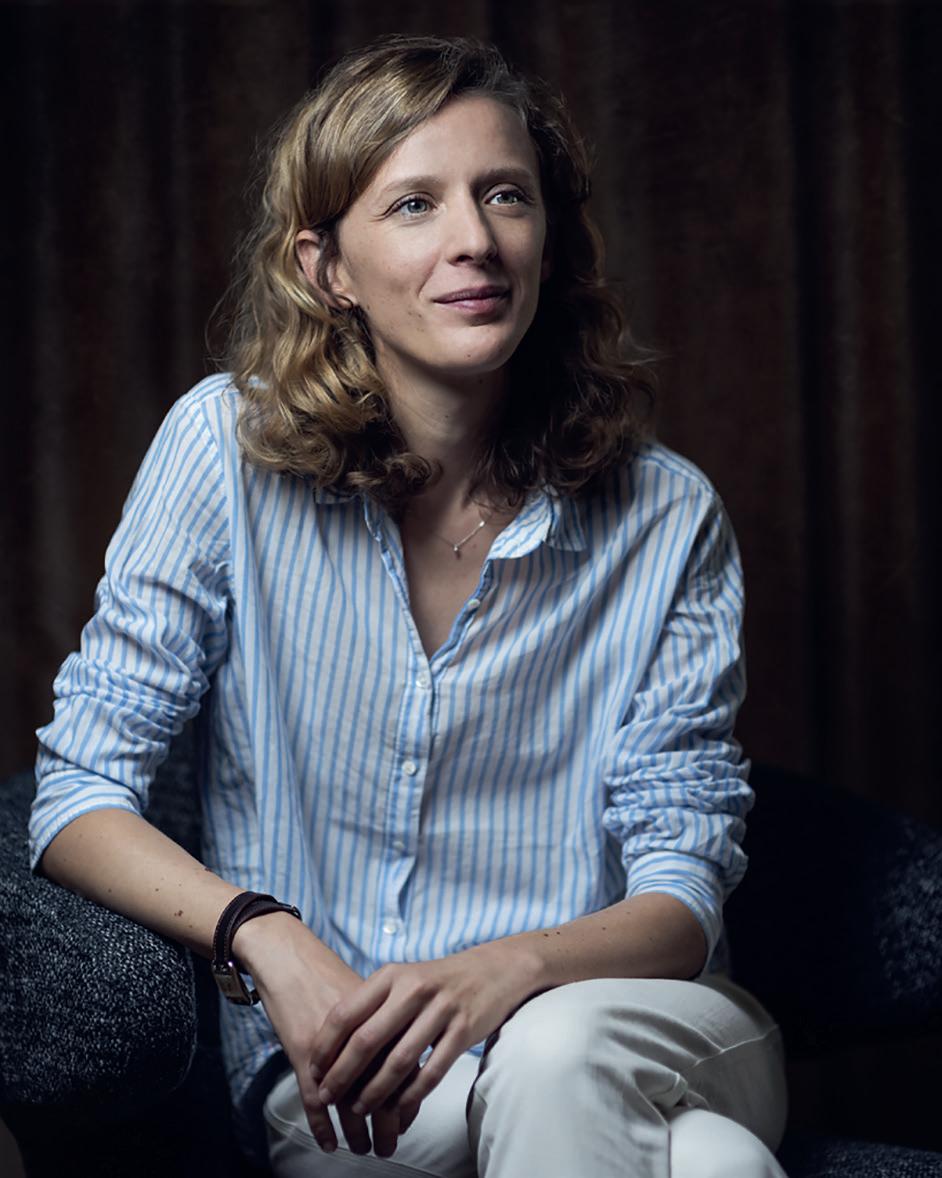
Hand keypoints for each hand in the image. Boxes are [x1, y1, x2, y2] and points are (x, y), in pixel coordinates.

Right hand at [233, 912, 413, 1156]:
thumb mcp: (365, 996)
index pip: (405, 1065)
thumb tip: (406, 1054)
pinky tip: (329, 1143)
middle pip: (381, 1088)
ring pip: (349, 1099)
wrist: (290, 957)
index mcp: (384, 1017)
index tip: (408, 1120)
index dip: (407, 1097)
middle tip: (391, 1146)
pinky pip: (314, 1100)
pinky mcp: (303, 1053)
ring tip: (363, 1149)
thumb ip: (386, 1022)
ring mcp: (332, 1046)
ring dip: (357, 1131)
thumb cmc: (327, 976)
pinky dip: (322, 1126)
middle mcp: (362, 1033)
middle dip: (387, 1122)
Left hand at [311, 941, 541, 1123]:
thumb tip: (333, 1044)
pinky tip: (398, 1109)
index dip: (326, 1046)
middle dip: (342, 1074)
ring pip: (399, 1061)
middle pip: (367, 1040)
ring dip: (375, 1091)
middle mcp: (413, 989)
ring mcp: (440, 1009)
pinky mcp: (463, 1030)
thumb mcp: (403, 979)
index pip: (346, 1012)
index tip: (314, 1069)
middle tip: (327, 1096)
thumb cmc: (438, 981)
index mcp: (392, 975)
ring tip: (359, 1108)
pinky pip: (432, 1071)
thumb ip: (373, 1004)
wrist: (493, 970)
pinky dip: (411, 1095)